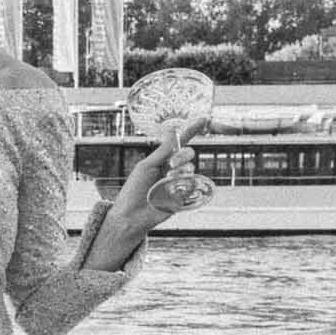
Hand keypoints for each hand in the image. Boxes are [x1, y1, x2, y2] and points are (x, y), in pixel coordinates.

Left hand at [91, 116, 209, 261]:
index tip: (203, 119)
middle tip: (171, 164)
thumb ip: (162, 151)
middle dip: (182, 156)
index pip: (179, 143)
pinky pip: (190, 186)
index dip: (191, 131)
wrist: (132, 214)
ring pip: (190, 169)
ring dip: (179, 173)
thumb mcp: (146, 166)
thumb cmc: (134, 190)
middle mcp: (173, 170)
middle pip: (188, 154)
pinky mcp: (183, 197)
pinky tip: (170, 193)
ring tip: (166, 182)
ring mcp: (179, 183)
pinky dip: (181, 187)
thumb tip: (172, 132)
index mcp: (163, 160)